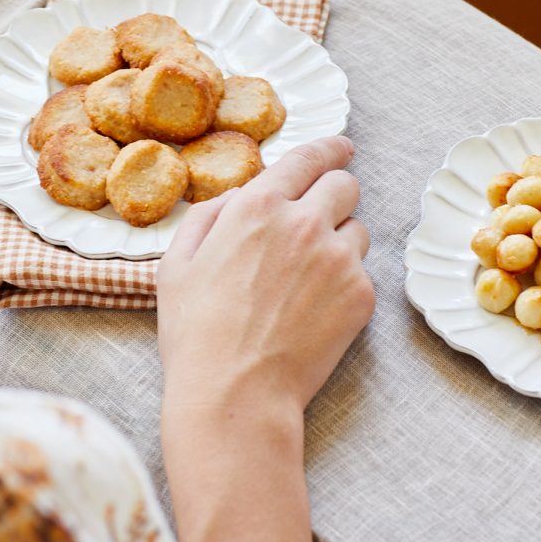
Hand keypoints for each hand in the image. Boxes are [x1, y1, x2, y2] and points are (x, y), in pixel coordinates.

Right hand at [157, 135, 372, 541]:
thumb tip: (240, 196)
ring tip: (308, 275)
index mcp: (258, 206)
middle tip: (320, 214)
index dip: (329, 148)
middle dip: (335, 191)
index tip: (341, 147)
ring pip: (358, 228)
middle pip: (346, 184)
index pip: (309, 157)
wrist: (234, 394)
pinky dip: (345, 279)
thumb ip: (210, 214)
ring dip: (340, 238)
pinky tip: (315, 307)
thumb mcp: (177, 262)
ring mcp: (339, 259)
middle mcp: (305, 222)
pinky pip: (363, 271)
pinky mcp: (361, 296)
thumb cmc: (196, 331)